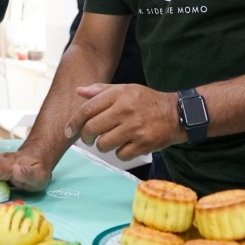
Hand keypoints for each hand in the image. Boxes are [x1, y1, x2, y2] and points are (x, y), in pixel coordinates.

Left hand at [64, 83, 182, 159]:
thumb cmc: (146, 101)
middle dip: (86, 137)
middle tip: (89, 138)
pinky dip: (120, 153)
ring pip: (104, 144)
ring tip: (111, 140)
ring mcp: (135, 128)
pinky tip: (126, 145)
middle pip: (92, 129)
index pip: (87, 109)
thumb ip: (100, 91)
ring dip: (103, 146)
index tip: (68, 131)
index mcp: (119, 95)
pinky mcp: (143, 144)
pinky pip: (120, 155)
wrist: (176, 114)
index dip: (74, 122)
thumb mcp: (125, 89)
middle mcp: (125, 110)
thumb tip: (78, 91)